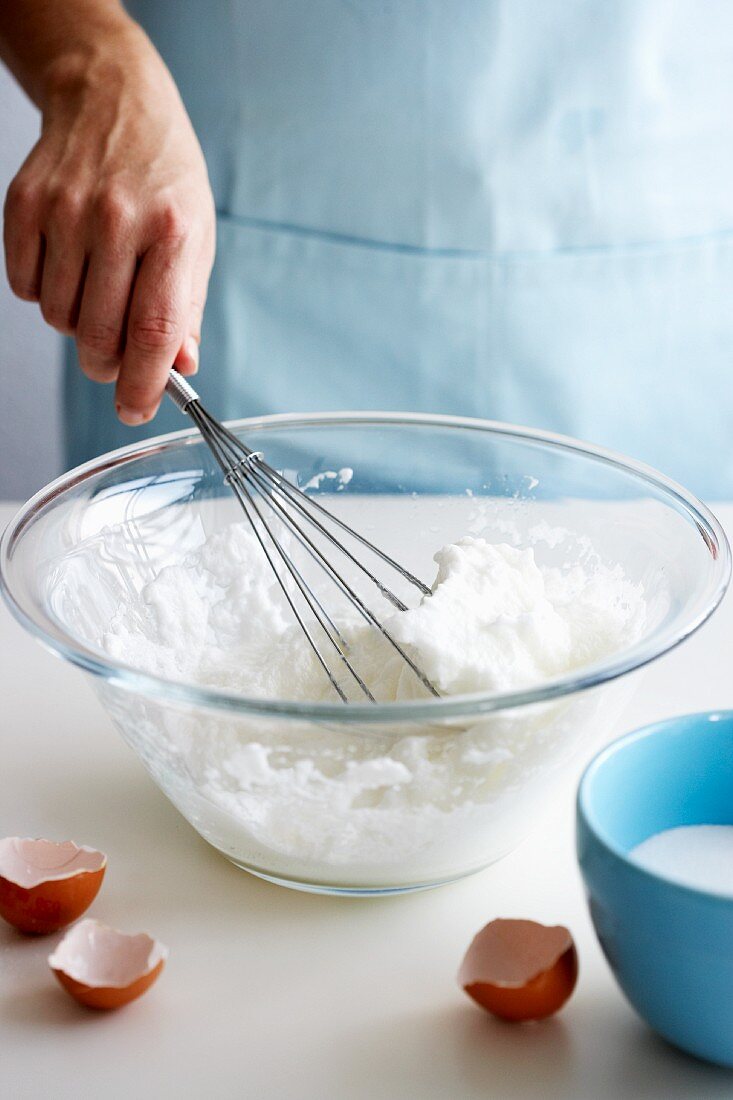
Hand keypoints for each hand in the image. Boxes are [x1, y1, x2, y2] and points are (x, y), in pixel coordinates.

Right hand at [3, 27, 215, 423]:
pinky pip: (27, 289)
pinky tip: (70, 265)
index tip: (135, 410)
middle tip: (116, 358)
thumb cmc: (164, 177)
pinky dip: (47, 295)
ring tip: (98, 289)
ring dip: (79, 325)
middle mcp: (118, 221)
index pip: (155, 331)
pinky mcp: (24, 204)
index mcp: (173, 232)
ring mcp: (65, 210)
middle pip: (100, 336)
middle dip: (107, 365)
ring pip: (61, 319)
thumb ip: (187, 309)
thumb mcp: (197, 239)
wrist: (112, 98)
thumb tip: (180, 368)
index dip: (144, 385)